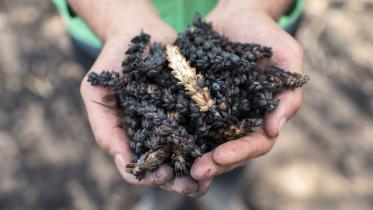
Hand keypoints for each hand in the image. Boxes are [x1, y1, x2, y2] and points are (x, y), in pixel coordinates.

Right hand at [77, 0, 208, 196]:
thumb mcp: (97, 92)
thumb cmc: (114, 61)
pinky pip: (205, 127)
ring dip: (200, 169)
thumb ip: (104, 126)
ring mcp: (177, 121)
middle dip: (180, 181)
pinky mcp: (194, 107)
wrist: (141, 32)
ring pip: (189, 154)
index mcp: (132, 136)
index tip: (163, 175)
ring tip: (211, 176)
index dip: (149, 176)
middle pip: (168, 167)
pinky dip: (213, 141)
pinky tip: (223, 148)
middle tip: (194, 187)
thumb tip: (123, 161)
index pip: (139, 167)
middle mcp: (156, 134)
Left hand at [190, 4, 303, 186]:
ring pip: (209, 142)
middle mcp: (241, 118)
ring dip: (196, 155)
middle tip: (196, 172)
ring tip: (180, 166)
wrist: (235, 15)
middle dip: (215, 163)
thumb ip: (289, 90)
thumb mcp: (287, 54)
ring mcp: (219, 112)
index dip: (240, 152)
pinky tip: (166, 142)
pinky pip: (191, 121)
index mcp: (264, 113)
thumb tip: (275, 129)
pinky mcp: (199, 101)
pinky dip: (181, 134)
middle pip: (231, 149)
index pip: (256, 142)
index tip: (220, 157)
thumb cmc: (265, 32)